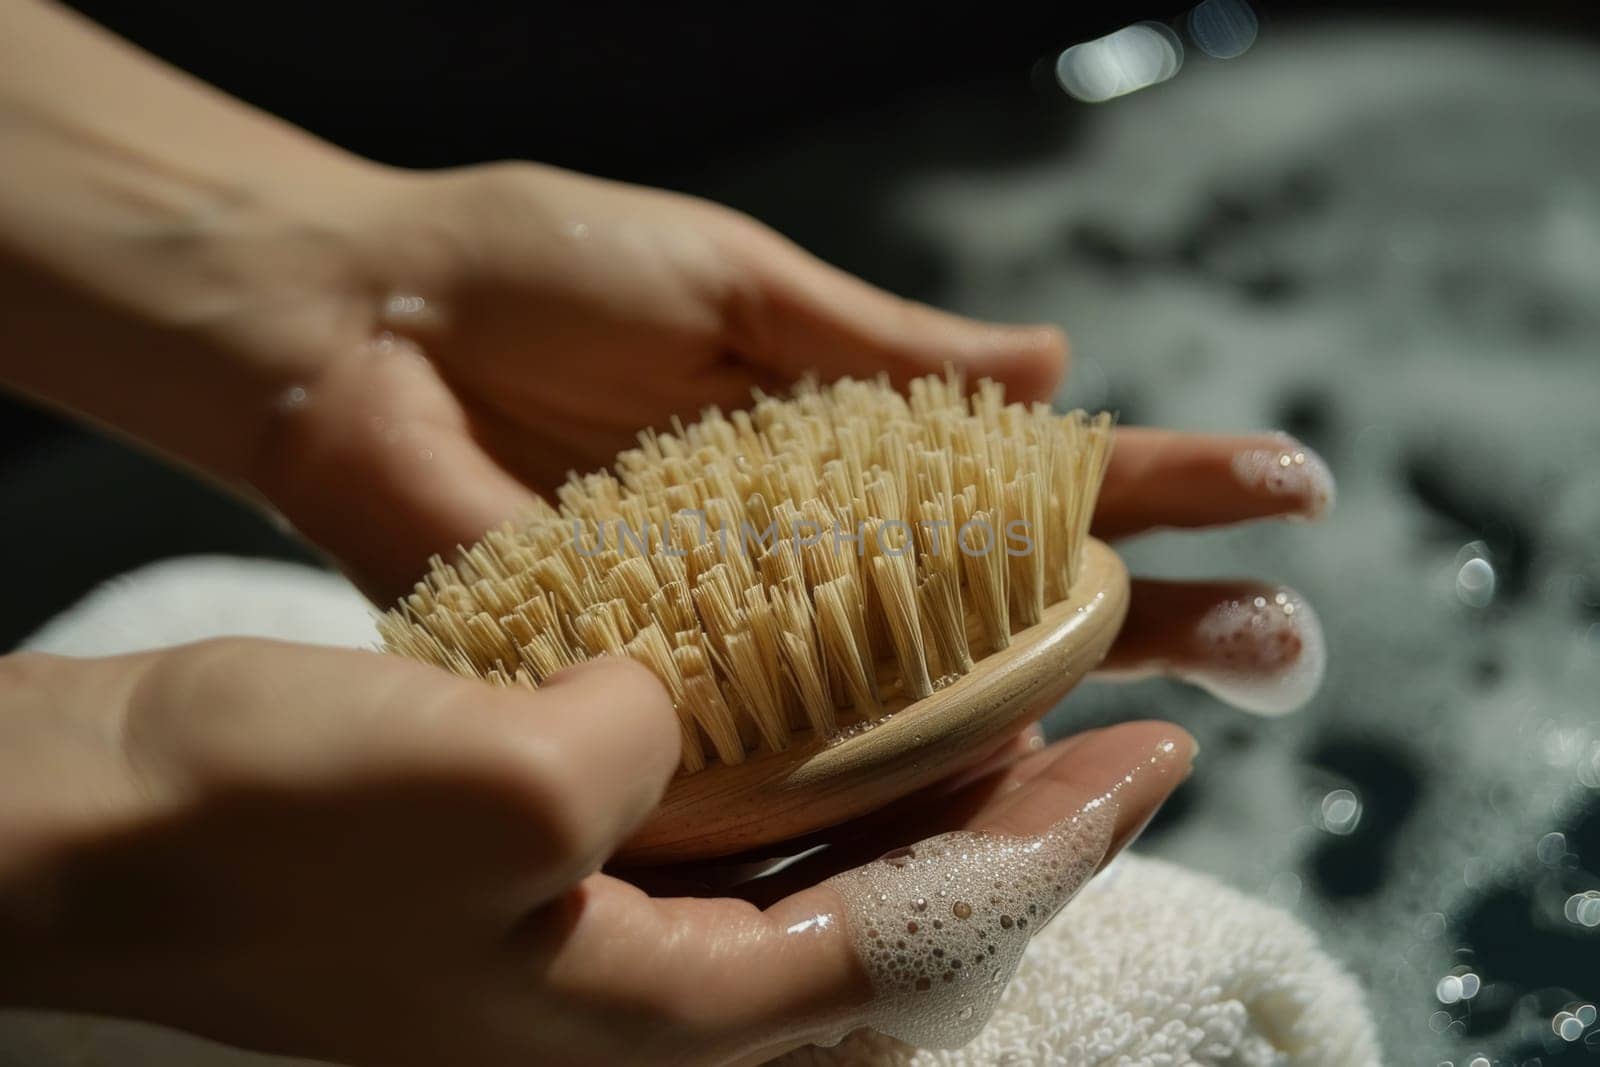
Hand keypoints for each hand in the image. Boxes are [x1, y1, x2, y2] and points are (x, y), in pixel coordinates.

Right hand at [0, 641, 1190, 1065]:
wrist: (103, 830)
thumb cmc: (261, 831)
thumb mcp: (473, 781)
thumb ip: (636, 751)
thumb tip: (689, 705)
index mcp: (650, 1021)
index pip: (911, 941)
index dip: (1045, 846)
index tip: (1148, 754)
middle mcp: (642, 1000)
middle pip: (891, 926)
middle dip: (1013, 832)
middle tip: (1107, 725)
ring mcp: (599, 942)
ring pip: (823, 880)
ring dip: (925, 798)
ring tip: (1010, 702)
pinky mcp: (556, 875)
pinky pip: (732, 836)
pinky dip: (810, 774)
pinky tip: (841, 702)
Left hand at [241, 164, 1334, 713]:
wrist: (350, 334)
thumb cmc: (530, 275)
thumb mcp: (728, 286)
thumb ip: (879, 348)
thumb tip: (1050, 367)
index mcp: (842, 442)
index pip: (1026, 478)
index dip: (1156, 484)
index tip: (1283, 488)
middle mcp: (816, 553)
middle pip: (1008, 603)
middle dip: (1156, 614)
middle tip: (1289, 641)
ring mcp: (749, 634)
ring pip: (927, 692)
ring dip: (1066, 704)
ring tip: (1210, 698)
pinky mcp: (660, 690)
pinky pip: (794, 745)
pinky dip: (897, 767)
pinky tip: (1009, 773)